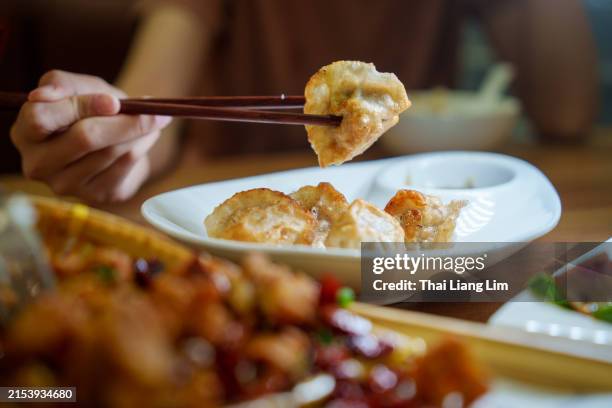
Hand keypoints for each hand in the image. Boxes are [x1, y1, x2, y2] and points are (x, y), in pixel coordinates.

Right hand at [10, 70, 171, 202]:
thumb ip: (62, 84)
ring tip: (151, 120)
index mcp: (25, 133)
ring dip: (138, 132)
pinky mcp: (95, 196)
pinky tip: (147, 137)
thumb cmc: (91, 108)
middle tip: (152, 111)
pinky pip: (125, 166)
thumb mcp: (78, 87)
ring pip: (111, 152)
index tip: (114, 101)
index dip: (81, 106)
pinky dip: (143, 147)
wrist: (115, 138)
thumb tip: (44, 94)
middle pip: (84, 138)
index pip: (43, 118)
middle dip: (123, 121)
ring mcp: (66, 185)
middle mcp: (38, 164)